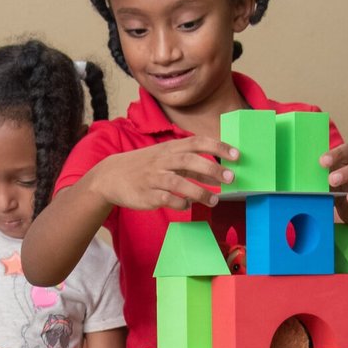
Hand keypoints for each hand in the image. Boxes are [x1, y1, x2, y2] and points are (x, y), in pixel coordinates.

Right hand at [86, 136, 236, 211]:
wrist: (110, 177)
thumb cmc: (144, 167)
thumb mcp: (167, 159)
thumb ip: (192, 167)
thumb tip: (219, 175)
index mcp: (170, 148)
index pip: (197, 142)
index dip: (218, 146)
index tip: (237, 155)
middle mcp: (162, 160)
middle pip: (189, 160)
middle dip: (212, 168)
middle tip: (231, 178)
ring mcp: (153, 178)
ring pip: (179, 182)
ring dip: (199, 191)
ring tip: (214, 200)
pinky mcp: (147, 195)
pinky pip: (167, 200)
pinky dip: (180, 203)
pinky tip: (188, 205)